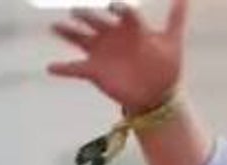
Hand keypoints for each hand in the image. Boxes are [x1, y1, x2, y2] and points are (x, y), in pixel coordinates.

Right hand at [48, 0, 188, 113]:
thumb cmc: (164, 66)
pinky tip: (50, 68)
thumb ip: (176, 18)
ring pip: (79, 38)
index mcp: (129, 27)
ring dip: (67, 32)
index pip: (123, 13)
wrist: (157, 94)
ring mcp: (100, 52)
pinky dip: (63, 69)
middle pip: (95, 21)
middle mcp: (111, 35)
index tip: (114, 8)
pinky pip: (74, 68)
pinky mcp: (94, 71)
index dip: (118, 9)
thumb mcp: (172, 42)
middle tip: (76, 12)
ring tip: (54, 27)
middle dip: (86, 16)